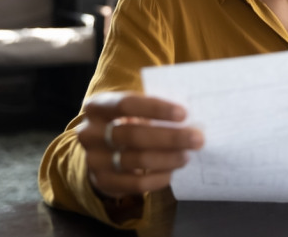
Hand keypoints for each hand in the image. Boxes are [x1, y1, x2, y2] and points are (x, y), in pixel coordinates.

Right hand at [76, 92, 203, 198]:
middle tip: (197, 139)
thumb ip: (153, 110)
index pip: (126, 104)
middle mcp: (90, 132)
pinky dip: (158, 178)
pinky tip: (172, 172)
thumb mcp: (132, 110)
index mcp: (98, 107)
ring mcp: (94, 159)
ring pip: (136, 160)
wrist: (102, 153)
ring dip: (167, 158)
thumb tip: (191, 115)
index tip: (183, 114)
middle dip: (170, 137)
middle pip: (134, 135)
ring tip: (187, 156)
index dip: (156, 109)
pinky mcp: (102, 181)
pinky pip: (135, 184)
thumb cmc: (126, 123)